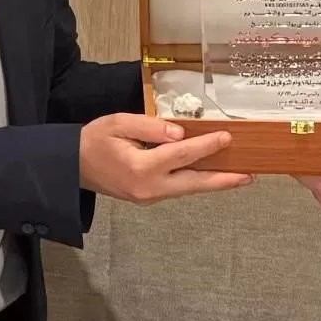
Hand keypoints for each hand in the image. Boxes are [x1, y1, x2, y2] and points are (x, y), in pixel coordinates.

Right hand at [78, 114, 252, 202]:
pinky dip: (197, 182)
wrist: (71, 166)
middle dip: (223, 180)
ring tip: (239, 177)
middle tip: (249, 176)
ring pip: (189, 190)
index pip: (182, 154)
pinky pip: (179, 189)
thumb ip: (151, 127)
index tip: (226, 137)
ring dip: (214, 183)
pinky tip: (211, 175)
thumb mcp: (120, 123)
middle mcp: (149, 188)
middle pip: (194, 184)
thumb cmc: (94, 141)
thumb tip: (180, 133)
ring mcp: (149, 196)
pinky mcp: (148, 197)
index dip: (206, 145)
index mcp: (141, 168)